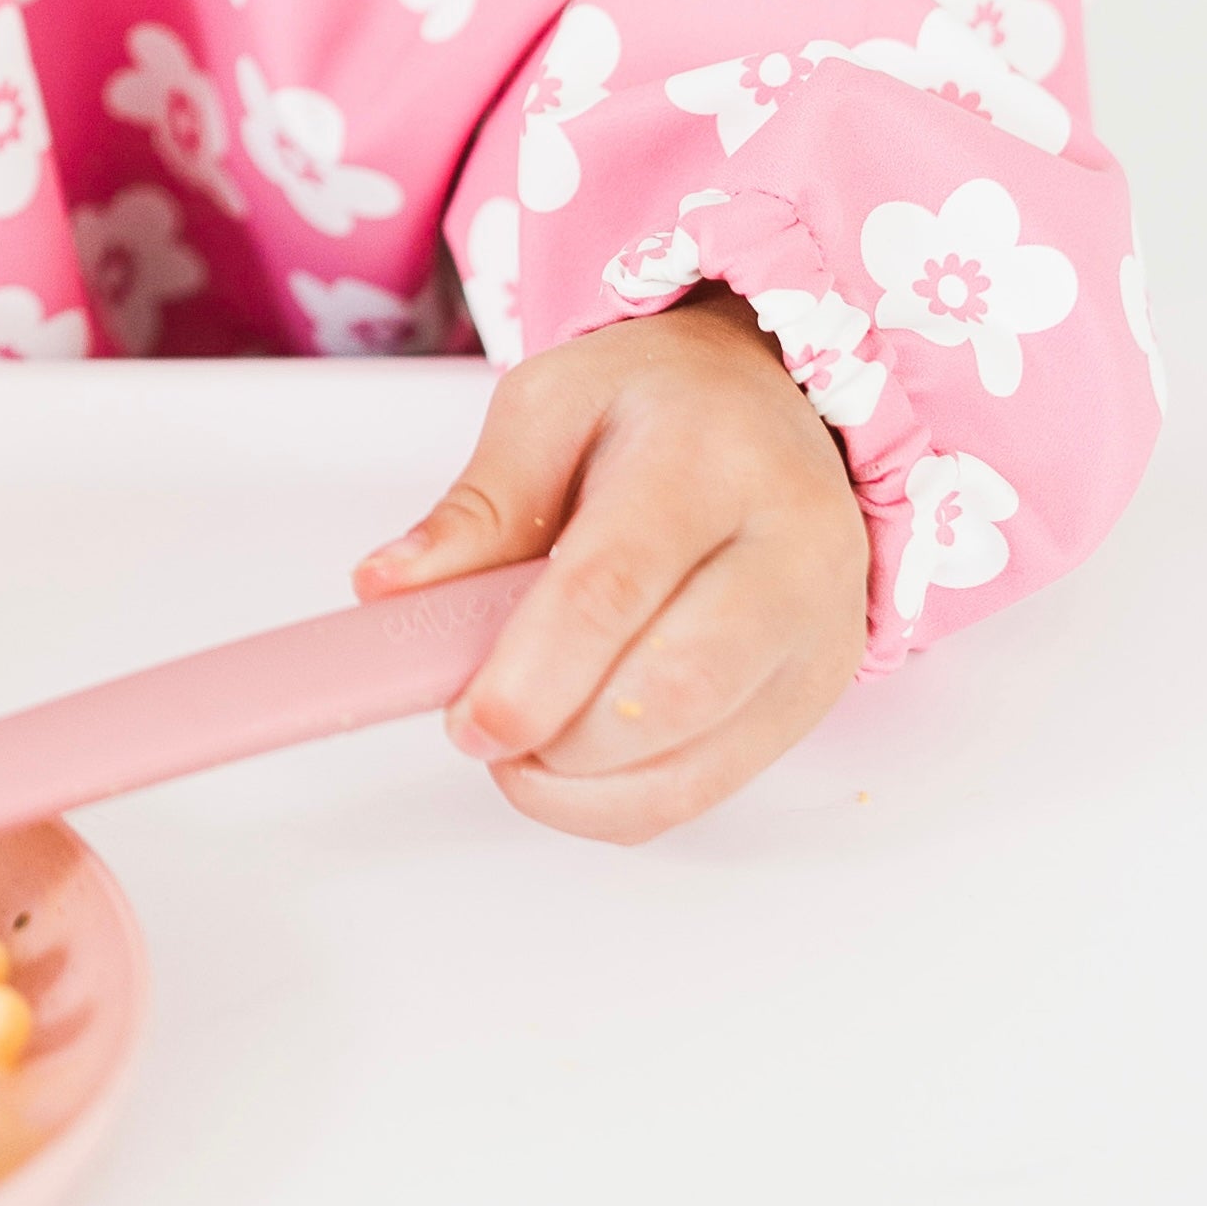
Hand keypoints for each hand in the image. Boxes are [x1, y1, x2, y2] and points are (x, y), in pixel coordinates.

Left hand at [354, 293, 866, 841]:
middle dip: (558, 738)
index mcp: (707, 463)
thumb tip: (388, 585)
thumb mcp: (547, 407)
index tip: (467, 721)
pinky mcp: (816, 692)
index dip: (533, 672)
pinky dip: (628, 801)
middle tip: (481, 728)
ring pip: (701, 758)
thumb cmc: (652, 403)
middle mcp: (790, 552)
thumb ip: (478, 505)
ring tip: (519, 750)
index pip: (615, 587)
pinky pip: (719, 784)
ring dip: (587, 785)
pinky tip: (570, 770)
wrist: (772, 403)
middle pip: (673, 688)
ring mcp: (818, 632)